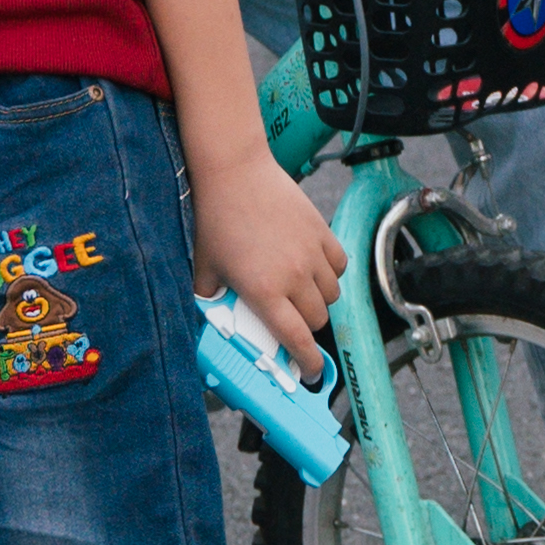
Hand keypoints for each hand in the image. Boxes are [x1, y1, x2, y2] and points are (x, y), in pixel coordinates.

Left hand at [189, 145, 350, 359]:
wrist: (234, 172)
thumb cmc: (215, 218)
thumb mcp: (204, 267)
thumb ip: (210, 298)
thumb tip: (212, 317)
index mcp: (264, 292)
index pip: (297, 339)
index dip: (308, 362)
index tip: (312, 372)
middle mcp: (294, 276)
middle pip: (318, 319)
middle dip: (307, 328)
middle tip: (293, 322)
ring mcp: (312, 253)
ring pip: (333, 294)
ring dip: (319, 300)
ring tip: (301, 292)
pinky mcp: (322, 231)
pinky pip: (340, 264)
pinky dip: (331, 273)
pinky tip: (314, 267)